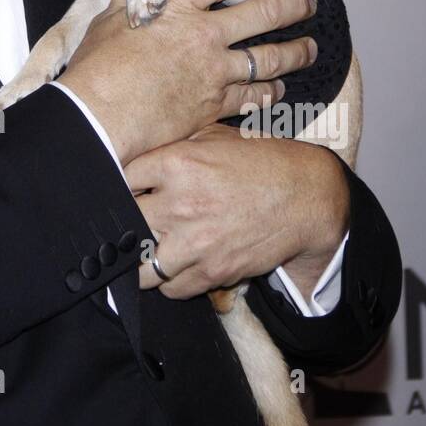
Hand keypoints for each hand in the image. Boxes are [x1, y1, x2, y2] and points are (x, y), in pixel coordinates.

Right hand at [60, 0, 317, 166]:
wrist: (99, 116)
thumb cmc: (97, 68)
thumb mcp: (110, 20)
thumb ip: (131, 1)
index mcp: (180, 5)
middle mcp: (204, 34)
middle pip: (264, 13)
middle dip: (293, 5)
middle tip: (308, 2)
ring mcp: (213, 71)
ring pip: (269, 58)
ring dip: (295, 52)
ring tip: (309, 49)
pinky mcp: (213, 105)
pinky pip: (253, 97)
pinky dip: (269, 94)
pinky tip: (278, 91)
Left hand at [123, 122, 350, 298]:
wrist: (306, 197)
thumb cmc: (258, 162)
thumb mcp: (213, 137)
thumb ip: (172, 146)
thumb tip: (135, 156)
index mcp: (177, 163)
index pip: (121, 179)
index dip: (119, 186)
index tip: (125, 191)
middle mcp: (181, 204)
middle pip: (124, 225)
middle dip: (125, 224)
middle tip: (131, 223)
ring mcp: (195, 242)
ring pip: (140, 267)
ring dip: (141, 260)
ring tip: (148, 250)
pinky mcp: (213, 272)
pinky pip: (171, 289)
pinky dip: (168, 281)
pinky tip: (175, 265)